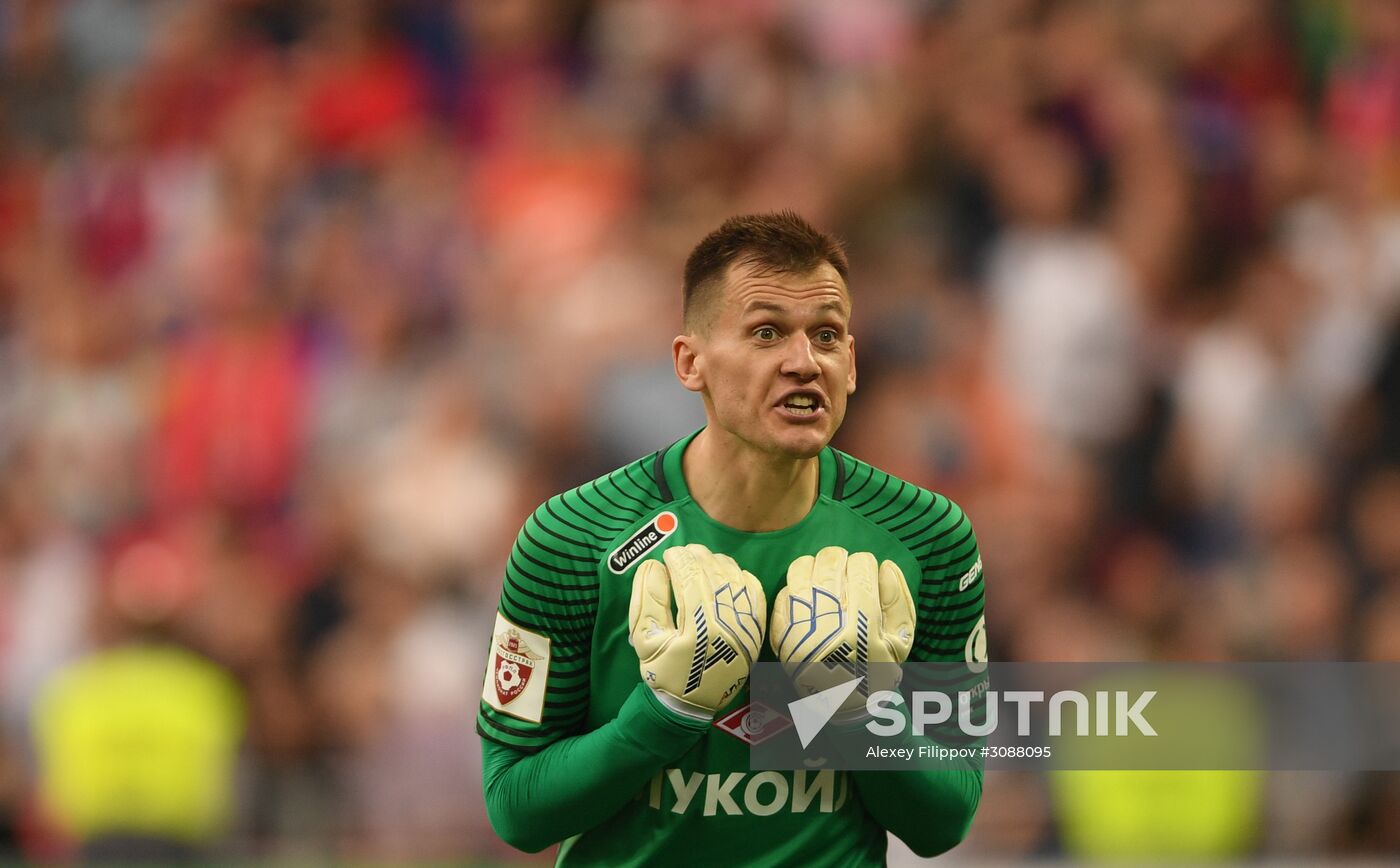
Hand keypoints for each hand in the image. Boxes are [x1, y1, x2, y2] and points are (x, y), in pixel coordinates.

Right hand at [629, 544, 765, 719]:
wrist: (695, 703)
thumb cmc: (666, 672)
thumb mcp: (645, 640)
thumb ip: (647, 600)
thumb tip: (653, 565)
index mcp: (698, 628)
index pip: (690, 578)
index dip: (679, 559)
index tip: (668, 554)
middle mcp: (728, 624)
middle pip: (714, 572)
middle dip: (696, 556)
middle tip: (683, 553)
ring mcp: (746, 626)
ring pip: (735, 577)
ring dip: (716, 561)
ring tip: (699, 560)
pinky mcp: (756, 628)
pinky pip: (753, 590)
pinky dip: (738, 575)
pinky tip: (723, 573)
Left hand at [770, 547, 914, 712]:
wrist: (842, 704)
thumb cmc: (876, 669)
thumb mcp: (901, 640)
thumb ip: (898, 600)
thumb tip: (885, 565)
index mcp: (861, 624)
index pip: (861, 566)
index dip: (865, 564)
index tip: (865, 573)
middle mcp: (829, 623)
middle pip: (830, 561)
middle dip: (841, 559)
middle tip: (845, 570)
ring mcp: (801, 627)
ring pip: (802, 569)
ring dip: (815, 566)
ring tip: (824, 577)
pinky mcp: (782, 633)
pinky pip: (784, 592)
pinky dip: (796, 587)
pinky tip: (808, 596)